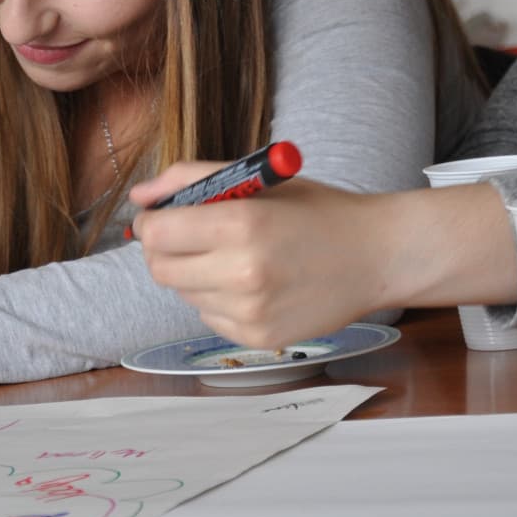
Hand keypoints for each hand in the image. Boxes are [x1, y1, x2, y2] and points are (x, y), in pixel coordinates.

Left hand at [128, 162, 386, 348]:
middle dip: (165, 250)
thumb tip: (140, 196)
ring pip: (183, 293)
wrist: (375, 257)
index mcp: (242, 225)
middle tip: (190, 236)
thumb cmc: (317, 212)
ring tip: (234, 257)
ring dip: (194, 273)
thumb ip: (191, 179)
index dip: (150, 223)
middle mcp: (243, 274)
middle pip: (161, 269)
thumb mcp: (257, 180)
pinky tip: (252, 283)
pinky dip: (217, 298)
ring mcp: (251, 312)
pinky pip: (208, 315)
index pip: (157, 234)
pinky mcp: (258, 338)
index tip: (160, 217)